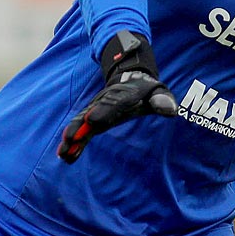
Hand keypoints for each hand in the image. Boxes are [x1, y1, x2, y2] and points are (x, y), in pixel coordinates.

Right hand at [58, 30, 178, 162]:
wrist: (130, 79)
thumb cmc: (147, 91)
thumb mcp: (158, 92)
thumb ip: (162, 101)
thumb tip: (170, 110)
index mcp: (122, 97)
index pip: (112, 105)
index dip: (103, 112)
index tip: (92, 121)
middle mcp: (104, 103)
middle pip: (90, 115)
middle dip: (79, 127)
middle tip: (70, 139)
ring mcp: (96, 111)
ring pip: (80, 124)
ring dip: (72, 137)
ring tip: (63, 153)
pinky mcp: (92, 119)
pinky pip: (80, 130)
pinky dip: (73, 141)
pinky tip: (65, 156)